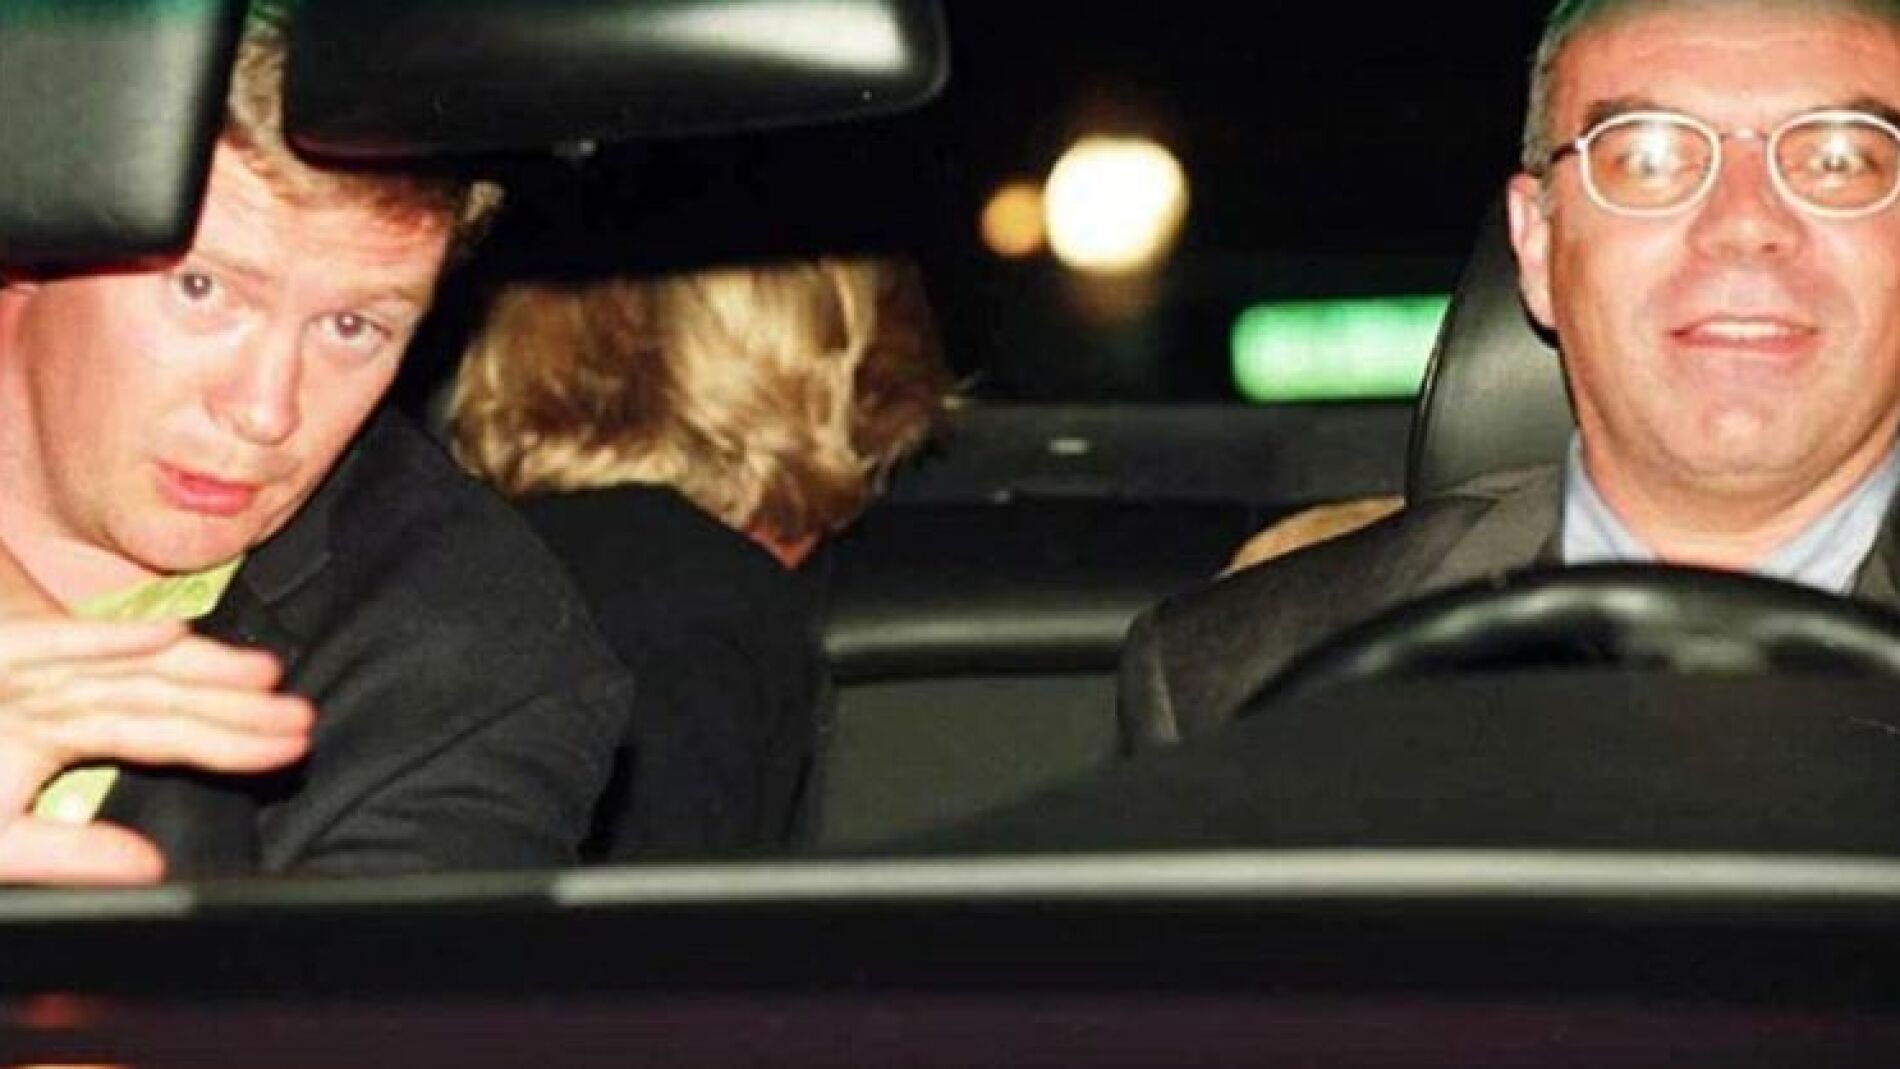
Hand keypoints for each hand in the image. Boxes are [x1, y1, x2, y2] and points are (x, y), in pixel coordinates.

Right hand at [0, 616, 313, 884]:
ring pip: (131, 670)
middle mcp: (60, 695)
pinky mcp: (1, 652)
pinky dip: (110, 639)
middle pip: (163, 698)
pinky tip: (169, 634)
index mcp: (64, 729)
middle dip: (235, 704)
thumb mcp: (1, 841)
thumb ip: (70, 855)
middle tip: (304, 714)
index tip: (291, 744)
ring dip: (200, 667)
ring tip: (265, 673)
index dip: (230, 740)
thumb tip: (151, 868)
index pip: (164, 736)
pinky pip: (56, 645)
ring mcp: (30, 671)